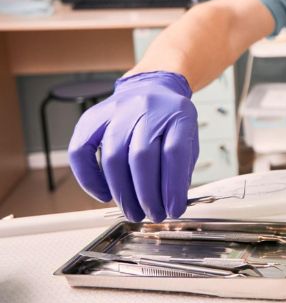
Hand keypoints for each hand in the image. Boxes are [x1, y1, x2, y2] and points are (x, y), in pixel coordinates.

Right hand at [68, 72, 198, 221]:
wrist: (152, 87)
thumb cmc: (170, 119)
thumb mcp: (188, 137)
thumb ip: (181, 167)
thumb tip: (171, 203)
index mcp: (177, 113)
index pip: (174, 152)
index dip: (173, 187)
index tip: (174, 209)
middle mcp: (145, 109)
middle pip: (141, 156)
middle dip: (146, 195)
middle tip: (151, 215)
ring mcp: (116, 111)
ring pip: (113, 156)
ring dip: (121, 192)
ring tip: (132, 211)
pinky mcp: (92, 119)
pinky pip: (80, 151)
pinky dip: (90, 179)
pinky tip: (104, 195)